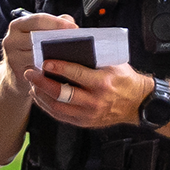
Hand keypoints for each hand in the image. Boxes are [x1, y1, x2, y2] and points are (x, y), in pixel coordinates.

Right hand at [0, 12, 76, 89]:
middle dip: (57, 38)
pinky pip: (37, 70)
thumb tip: (70, 23)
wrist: (17, 73)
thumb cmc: (33, 49)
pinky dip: (50, 68)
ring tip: (72, 54)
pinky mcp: (17, 72)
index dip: (57, 23)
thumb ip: (55, 24)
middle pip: (37, 37)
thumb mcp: (40, 33)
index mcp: (17, 25)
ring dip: (55, 54)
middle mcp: (11, 39)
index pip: (38, 20)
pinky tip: (62, 67)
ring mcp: (12, 57)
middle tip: (76, 41)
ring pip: (37, 54)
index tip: (74, 27)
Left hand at [25, 59, 155, 128]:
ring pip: (57, 107)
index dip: (58, 68)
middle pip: (62, 93)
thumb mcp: (114, 63)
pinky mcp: (85, 122)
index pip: (76, 74)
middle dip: (42, 83)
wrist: (138, 103)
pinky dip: (47, 106)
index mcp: (103, 83)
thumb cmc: (125, 80)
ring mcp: (89, 114)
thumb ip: (93, 57)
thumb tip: (70, 47)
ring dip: (41, 95)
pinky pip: (61, 116)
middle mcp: (95, 101)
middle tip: (31, 73)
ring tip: (32, 84)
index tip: (45, 62)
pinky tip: (40, 97)